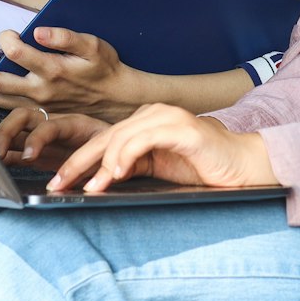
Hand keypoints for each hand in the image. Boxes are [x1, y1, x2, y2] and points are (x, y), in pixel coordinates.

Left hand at [0, 26, 142, 120]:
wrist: (115, 99)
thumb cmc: (104, 67)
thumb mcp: (94, 46)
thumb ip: (66, 37)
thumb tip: (38, 30)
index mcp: (52, 71)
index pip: (16, 53)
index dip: (5, 37)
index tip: (7, 30)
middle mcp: (38, 91)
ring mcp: (32, 104)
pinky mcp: (30, 111)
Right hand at [0, 105, 107, 170]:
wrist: (117, 150)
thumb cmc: (114, 150)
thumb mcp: (112, 152)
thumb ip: (102, 159)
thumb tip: (97, 178)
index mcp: (74, 123)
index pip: (49, 125)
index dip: (36, 139)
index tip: (29, 156)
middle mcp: (54, 126)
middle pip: (22, 117)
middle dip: (6, 131)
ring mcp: (42, 138)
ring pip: (13, 131)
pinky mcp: (36, 153)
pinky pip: (13, 151)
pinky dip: (1, 157)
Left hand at [49, 104, 277, 193]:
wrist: (242, 167)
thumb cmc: (202, 168)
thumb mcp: (157, 168)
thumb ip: (131, 167)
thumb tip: (97, 180)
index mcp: (146, 121)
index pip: (102, 139)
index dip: (77, 160)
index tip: (57, 182)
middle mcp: (154, 114)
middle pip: (104, 135)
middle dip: (78, 162)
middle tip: (59, 184)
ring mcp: (169, 118)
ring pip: (120, 136)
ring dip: (102, 164)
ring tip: (93, 186)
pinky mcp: (183, 128)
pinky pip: (144, 138)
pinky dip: (125, 156)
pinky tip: (117, 173)